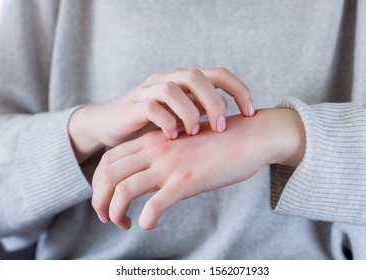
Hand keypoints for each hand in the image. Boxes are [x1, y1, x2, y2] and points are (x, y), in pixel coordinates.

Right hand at [68, 68, 254, 161]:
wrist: (114, 124)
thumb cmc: (156, 123)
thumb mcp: (185, 118)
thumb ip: (206, 117)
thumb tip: (240, 128)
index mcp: (185, 81)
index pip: (219, 74)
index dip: (239, 90)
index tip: (250, 114)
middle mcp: (168, 79)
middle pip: (196, 76)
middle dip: (213, 101)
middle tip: (222, 127)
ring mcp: (149, 90)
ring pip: (173, 89)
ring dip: (188, 111)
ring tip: (195, 132)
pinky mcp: (133, 105)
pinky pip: (151, 107)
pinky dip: (166, 121)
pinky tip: (173, 137)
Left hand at [91, 109, 305, 229]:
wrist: (251, 135)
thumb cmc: (220, 141)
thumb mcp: (184, 143)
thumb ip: (166, 156)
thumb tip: (156, 180)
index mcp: (154, 139)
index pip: (109, 158)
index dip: (98, 181)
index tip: (106, 198)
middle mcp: (156, 150)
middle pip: (107, 174)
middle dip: (98, 199)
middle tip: (105, 215)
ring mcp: (170, 165)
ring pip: (123, 189)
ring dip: (114, 211)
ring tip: (121, 222)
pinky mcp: (187, 180)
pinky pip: (155, 205)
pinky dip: (146, 220)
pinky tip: (151, 223)